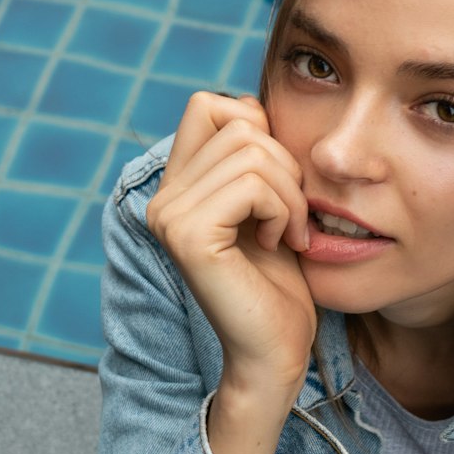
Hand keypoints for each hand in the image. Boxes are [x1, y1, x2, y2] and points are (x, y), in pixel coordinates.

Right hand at [147, 93, 315, 398]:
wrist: (277, 352)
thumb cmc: (281, 285)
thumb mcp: (269, 205)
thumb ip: (253, 157)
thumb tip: (252, 100)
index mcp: (178, 186)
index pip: (211, 105)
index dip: (260, 130)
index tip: (277, 186)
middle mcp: (162, 198)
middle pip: (239, 123)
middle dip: (285, 165)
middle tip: (291, 218)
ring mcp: (169, 215)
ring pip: (251, 151)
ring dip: (290, 193)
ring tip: (288, 234)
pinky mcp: (189, 236)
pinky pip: (251, 184)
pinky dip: (281, 210)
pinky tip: (278, 245)